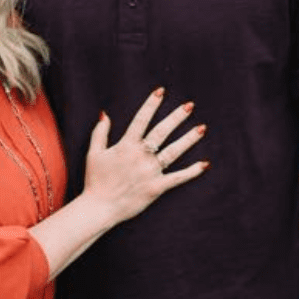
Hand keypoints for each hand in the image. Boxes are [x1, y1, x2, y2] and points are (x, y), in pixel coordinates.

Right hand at [82, 88, 208, 225]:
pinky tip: (205, 164)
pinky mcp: (156, 187)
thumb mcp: (94, 153)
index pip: (141, 119)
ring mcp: (150, 172)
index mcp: (126, 145)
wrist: (100, 207)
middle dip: (176, 117)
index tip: (161, 91)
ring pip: (173, 152)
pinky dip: (192, 172)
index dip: (151, 104)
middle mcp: (140, 156)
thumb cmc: (95, 180)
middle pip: (162, 132)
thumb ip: (100, 132)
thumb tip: (105, 114)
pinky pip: (177, 178)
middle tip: (189, 106)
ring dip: (188, 139)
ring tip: (201, 128)